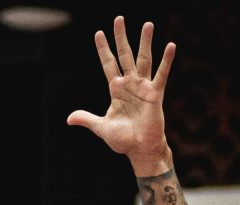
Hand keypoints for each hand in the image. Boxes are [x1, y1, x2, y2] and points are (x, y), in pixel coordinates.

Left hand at [66, 17, 175, 173]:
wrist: (140, 150)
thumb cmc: (122, 140)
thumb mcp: (101, 127)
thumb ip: (87, 119)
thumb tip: (69, 119)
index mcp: (116, 90)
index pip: (108, 64)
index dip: (104, 50)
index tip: (98, 33)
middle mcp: (130, 84)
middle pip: (125, 55)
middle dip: (121, 38)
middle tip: (119, 19)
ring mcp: (143, 87)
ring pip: (143, 59)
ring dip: (145, 42)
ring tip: (148, 24)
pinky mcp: (155, 94)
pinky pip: (161, 74)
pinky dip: (166, 60)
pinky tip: (170, 45)